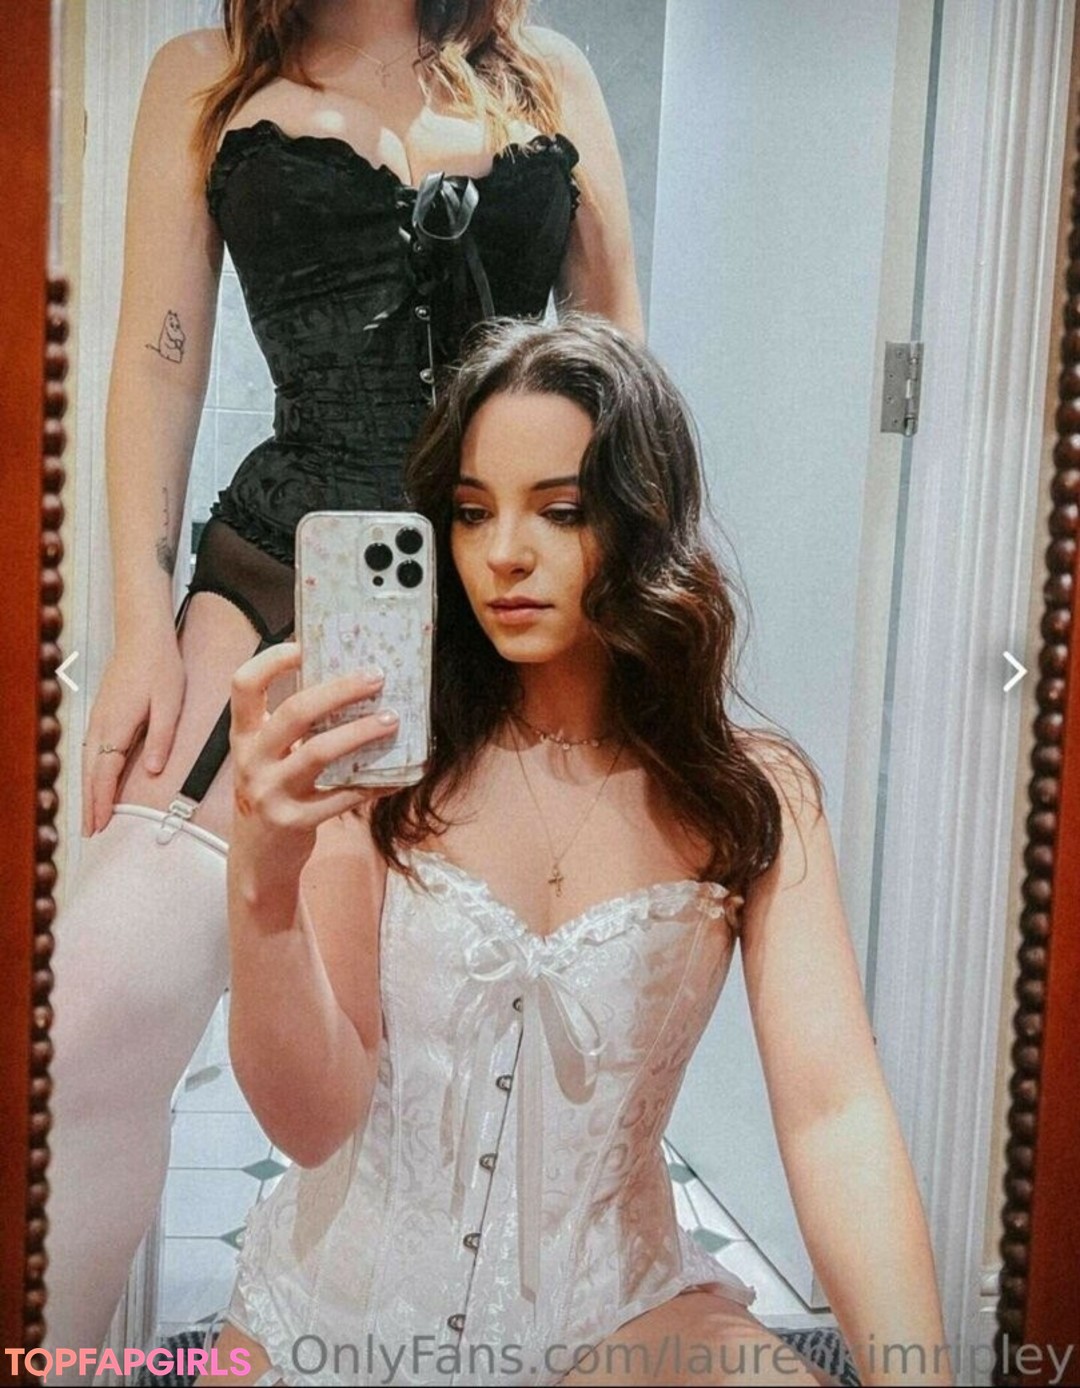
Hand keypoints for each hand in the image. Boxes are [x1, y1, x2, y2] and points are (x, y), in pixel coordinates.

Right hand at [82, 635, 185, 835]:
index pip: (104, 773)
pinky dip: (90, 771)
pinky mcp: (102, 712)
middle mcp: (101, 725)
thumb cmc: (160, 666)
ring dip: (88, 790)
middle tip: (89, 833)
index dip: (101, 802)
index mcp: (116, 725)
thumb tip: (152, 771)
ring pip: (87, 762)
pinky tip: (96, 780)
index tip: (99, 826)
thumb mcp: (170, 703)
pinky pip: (91, 750)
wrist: (142, 634)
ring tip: (91, 815)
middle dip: (89, 804)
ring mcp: (98, 718)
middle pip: (90, 773)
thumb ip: (161, 737)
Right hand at [228, 641, 399, 868]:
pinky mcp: (294, 821)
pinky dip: (374, 783)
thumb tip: (348, 683)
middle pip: (294, 712)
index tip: (306, 644)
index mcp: (244, 735)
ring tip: (392, 720)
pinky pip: (341, 797)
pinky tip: (399, 776)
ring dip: (361, 733)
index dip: (272, 659)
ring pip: (319, 753)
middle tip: (376, 677)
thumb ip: (293, 727)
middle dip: (339, 690)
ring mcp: (271, 792)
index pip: (244, 684)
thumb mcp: (267, 757)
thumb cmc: (271, 794)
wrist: (256, 860)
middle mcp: (252, 759)